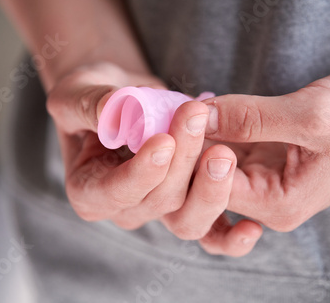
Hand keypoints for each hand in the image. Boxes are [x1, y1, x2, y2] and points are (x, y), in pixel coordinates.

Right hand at [47, 63, 240, 244]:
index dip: (140, 173)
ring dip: (211, 186)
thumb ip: (91, 104)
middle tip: (198, 118)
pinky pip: (212, 232)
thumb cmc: (92, 96)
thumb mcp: (77, 93)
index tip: (164, 141)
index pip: (115, 192)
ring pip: (189, 216)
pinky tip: (251, 227)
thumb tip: (116, 110)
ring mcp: (159, 209)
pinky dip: (231, 236)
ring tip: (225, 151)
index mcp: (89, 190)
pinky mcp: (187, 204)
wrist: (122, 99)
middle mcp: (125, 208)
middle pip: (159, 202)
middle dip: (183, 163)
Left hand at [198, 63, 329, 255]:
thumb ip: (251, 117)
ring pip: (207, 170)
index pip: (212, 191)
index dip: (190, 155)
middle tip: (177, 113)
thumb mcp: (311, 115)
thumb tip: (200, 115)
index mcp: (279, 204)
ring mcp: (261, 178)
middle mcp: (265, 199)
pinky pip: (222, 149)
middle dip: (185, 155)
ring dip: (193, 142)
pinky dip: (209, 131)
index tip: (180, 116)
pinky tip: (202, 108)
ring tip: (184, 109)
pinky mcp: (262, 156)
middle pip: (203, 190)